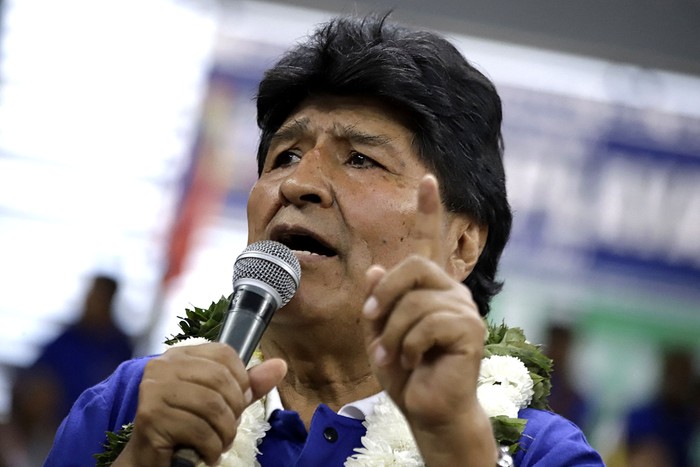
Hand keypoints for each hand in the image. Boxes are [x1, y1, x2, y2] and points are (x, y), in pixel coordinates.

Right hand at [114, 343, 285, 466]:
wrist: (152, 461)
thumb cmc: (187, 428)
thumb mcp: (223, 403)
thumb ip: (248, 386)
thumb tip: (280, 365)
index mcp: (180, 355)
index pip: (224, 354)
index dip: (241, 381)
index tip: (237, 404)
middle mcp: (163, 366)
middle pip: (220, 379)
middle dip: (234, 411)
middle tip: (227, 430)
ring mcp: (153, 389)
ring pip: (212, 405)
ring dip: (224, 433)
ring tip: (218, 444)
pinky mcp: (151, 416)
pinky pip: (198, 429)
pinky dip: (211, 447)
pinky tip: (206, 453)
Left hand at [362, 174, 495, 464]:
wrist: (428, 409)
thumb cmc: (406, 372)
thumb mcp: (380, 333)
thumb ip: (378, 301)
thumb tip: (376, 268)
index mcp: (430, 288)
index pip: (429, 242)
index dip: (428, 210)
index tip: (426, 180)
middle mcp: (452, 291)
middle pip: (412, 266)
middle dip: (384, 296)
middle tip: (372, 323)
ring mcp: (464, 309)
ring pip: (415, 301)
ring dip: (392, 333)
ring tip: (392, 356)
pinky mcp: (470, 330)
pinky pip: (427, 323)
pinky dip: (408, 346)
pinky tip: (412, 361)